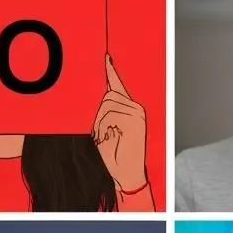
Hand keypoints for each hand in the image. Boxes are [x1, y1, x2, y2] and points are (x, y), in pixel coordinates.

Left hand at [92, 54, 146, 192]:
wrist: (127, 175)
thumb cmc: (115, 155)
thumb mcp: (105, 130)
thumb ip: (104, 113)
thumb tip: (95, 98)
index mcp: (131, 109)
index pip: (118, 86)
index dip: (111, 72)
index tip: (106, 57)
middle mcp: (136, 108)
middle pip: (108, 96)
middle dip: (99, 115)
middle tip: (101, 134)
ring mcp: (137, 113)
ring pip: (108, 105)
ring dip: (100, 123)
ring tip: (106, 138)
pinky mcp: (135, 120)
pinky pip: (110, 115)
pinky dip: (104, 127)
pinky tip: (109, 138)